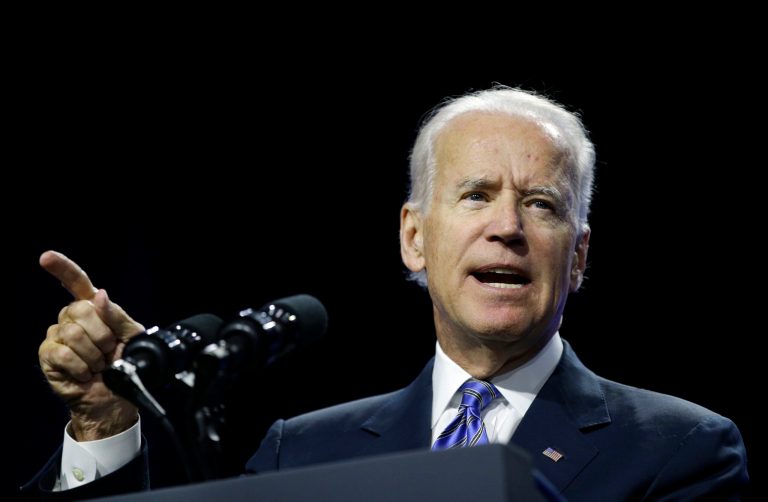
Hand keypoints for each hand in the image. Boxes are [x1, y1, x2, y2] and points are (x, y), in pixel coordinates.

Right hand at [38, 251, 144, 440]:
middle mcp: (71, 319)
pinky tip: (85, 373)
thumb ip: (117, 315)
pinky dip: (81, 366)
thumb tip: (99, 295)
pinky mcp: (48, 356)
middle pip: (80, 309)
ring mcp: (57, 336)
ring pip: (73, 333)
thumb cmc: (125, 365)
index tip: (46, 257)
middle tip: (108, 351)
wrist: (116, 397)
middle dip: (102, 334)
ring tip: (98, 364)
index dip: (63, 269)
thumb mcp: (132, 336)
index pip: (76, 283)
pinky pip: (64, 353)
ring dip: (94, 354)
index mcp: (93, 309)